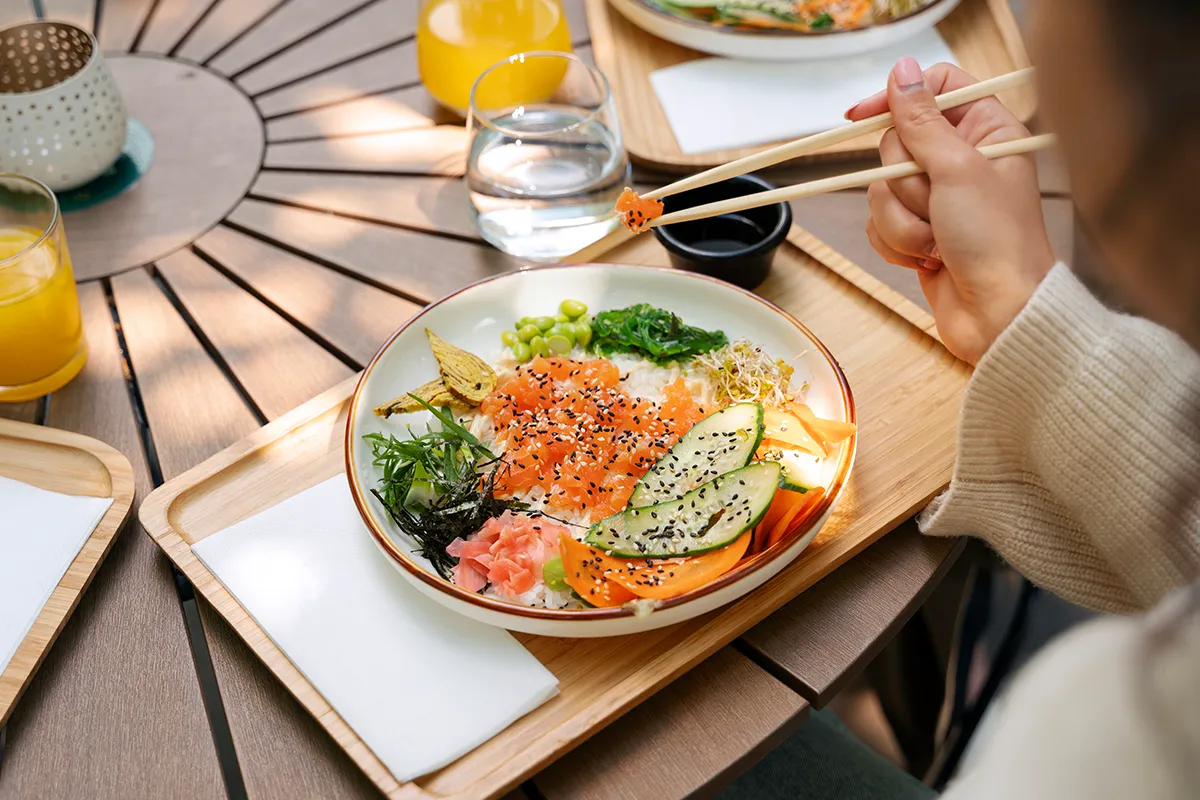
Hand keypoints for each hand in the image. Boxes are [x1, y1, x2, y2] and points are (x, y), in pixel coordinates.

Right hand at [849, 59, 1055, 364]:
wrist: (999, 315)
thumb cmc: (997, 242)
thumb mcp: (958, 169)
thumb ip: (922, 120)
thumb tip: (902, 71)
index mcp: (986, 131)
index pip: (933, 89)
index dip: (897, 100)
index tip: (861, 115)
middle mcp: (961, 160)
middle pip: (896, 144)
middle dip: (905, 183)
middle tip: (936, 204)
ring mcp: (938, 199)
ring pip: (882, 189)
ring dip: (901, 221)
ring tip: (936, 242)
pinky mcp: (918, 232)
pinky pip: (878, 223)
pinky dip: (895, 243)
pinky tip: (926, 259)